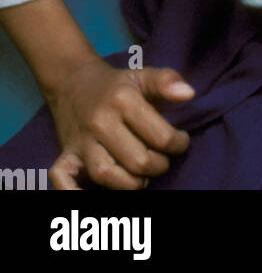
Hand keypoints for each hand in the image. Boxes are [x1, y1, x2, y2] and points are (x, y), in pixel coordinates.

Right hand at [46, 58, 193, 190]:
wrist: (72, 82)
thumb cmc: (116, 85)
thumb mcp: (143, 75)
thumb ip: (167, 81)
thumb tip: (188, 94)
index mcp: (123, 100)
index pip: (161, 136)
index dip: (179, 144)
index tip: (180, 141)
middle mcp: (100, 122)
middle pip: (137, 161)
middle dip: (158, 166)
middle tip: (161, 160)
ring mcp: (81, 141)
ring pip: (107, 175)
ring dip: (131, 184)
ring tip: (142, 176)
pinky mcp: (65, 155)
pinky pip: (62, 180)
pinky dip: (74, 194)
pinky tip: (92, 196)